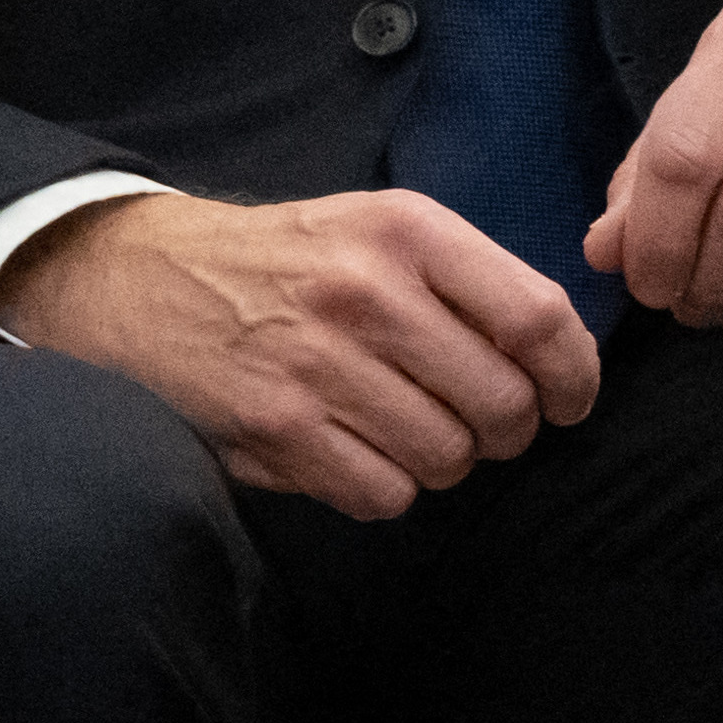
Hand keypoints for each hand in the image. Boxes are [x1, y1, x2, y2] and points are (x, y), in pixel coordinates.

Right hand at [4, 189, 602, 514]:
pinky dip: (387, 487)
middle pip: (503, 404)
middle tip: (483, 425)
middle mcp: (365, 291)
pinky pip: (385, 493)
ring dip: (445, 460)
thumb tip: (566, 361)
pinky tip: (360, 451)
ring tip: (413, 430)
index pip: (539, 318)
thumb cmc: (294, 260)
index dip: (574, 376)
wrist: (148, 275)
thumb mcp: (383, 229)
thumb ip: (473, 281)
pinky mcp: (275, 426)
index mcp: (408, 231)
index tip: (570, 401)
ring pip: (448, 457)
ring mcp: (317, 363)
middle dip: (509, 431)